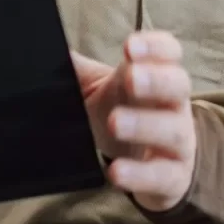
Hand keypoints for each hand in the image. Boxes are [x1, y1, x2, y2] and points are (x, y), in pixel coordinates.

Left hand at [71, 32, 195, 212]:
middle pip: (178, 85)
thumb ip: (77, 71)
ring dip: (144, 125)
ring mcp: (179, 142)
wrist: (154, 163)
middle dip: (156, 80)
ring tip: (115, 122)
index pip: (169, 52)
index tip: (129, 47)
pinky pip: (162, 175)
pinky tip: (115, 171)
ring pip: (173, 131)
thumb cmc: (126, 113)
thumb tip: (44, 50)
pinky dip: (139, 175)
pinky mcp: (173, 177)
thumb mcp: (101, 89)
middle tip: (130, 78)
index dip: (155, 47)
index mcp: (160, 75)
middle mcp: (175, 105)